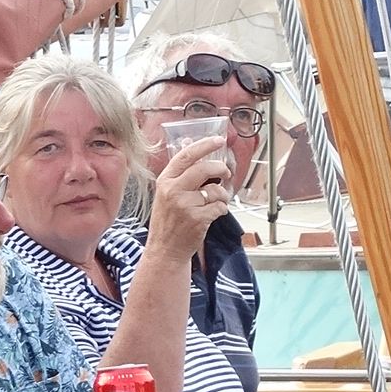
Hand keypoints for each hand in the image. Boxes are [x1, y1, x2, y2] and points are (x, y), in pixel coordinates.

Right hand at [146, 136, 234, 258]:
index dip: (204, 145)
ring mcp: (185, 205)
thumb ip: (179, 172)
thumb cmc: (167, 222)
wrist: (164, 250)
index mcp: (165, 181)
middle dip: (220, 168)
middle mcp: (173, 191)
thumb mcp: (165, 193)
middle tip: (225, 172)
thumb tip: (188, 143)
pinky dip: (221, 210)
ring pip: (215, 189)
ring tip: (218, 201)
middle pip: (203, 169)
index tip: (218, 140)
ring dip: (223, 195)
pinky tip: (214, 214)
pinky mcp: (197, 219)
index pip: (186, 156)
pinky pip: (219, 207)